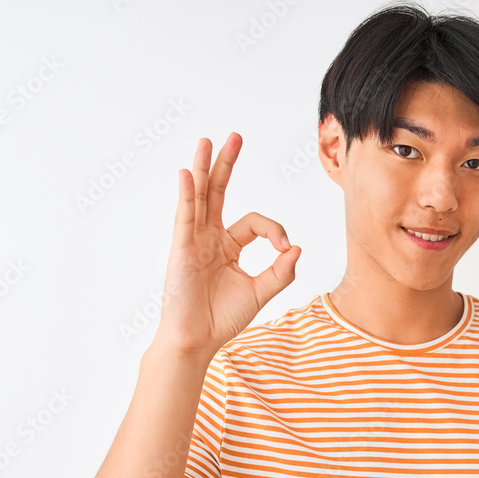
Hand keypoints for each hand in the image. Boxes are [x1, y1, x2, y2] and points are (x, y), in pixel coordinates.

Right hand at [153, 133, 299, 356]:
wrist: (197, 340)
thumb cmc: (222, 318)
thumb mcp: (261, 292)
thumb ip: (281, 272)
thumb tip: (298, 247)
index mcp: (228, 246)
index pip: (254, 222)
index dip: (275, 230)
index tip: (285, 249)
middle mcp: (209, 238)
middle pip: (218, 193)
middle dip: (227, 165)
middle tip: (235, 137)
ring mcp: (193, 241)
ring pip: (200, 198)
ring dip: (204, 169)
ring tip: (207, 142)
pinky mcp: (181, 250)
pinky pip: (185, 217)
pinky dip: (187, 195)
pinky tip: (189, 174)